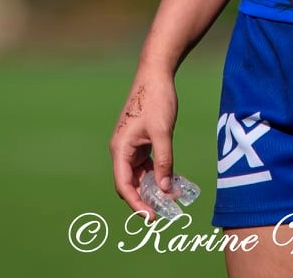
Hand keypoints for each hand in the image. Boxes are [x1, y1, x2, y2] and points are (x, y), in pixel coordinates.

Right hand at [109, 67, 178, 217]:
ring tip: (171, 200)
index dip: (136, 204)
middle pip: (130, 183)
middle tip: (163, 213)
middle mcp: (122, 150)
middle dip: (145, 199)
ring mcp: (131, 146)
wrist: (156, 74)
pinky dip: (157, 174)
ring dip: (153, 187)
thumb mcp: (163, 133)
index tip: (150, 217)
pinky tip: (172, 182)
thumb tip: (166, 189)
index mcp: (120, 148)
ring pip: (139, 175)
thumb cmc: (156, 100)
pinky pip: (146, 164)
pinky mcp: (140, 141)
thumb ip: (164, 161)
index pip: (124, 185)